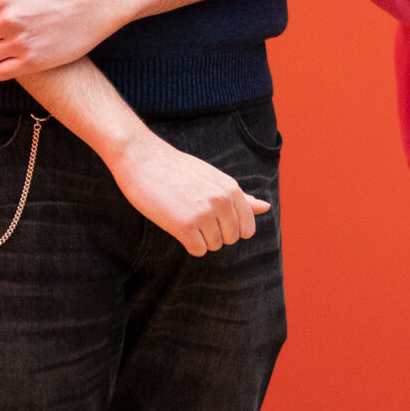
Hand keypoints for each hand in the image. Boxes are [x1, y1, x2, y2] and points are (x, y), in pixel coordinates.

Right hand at [100, 130, 268, 256]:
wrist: (144, 160)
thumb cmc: (178, 169)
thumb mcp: (214, 179)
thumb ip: (240, 197)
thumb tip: (266, 207)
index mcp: (232, 190)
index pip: (248, 228)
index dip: (231, 228)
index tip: (214, 219)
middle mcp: (222, 201)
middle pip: (231, 238)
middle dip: (216, 234)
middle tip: (196, 217)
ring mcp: (204, 213)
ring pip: (214, 246)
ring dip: (200, 239)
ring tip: (185, 218)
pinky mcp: (184, 225)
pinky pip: (198, 250)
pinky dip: (189, 244)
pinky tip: (178, 227)